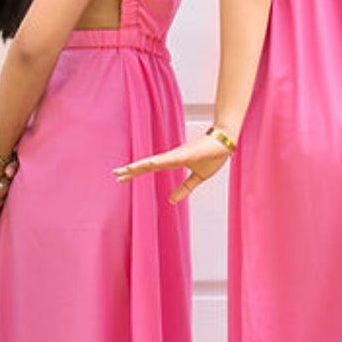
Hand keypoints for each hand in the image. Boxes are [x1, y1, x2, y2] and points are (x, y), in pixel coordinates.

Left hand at [114, 133, 231, 204]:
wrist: (226, 141)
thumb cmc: (213, 155)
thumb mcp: (198, 177)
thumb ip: (185, 188)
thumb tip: (172, 200)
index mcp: (173, 162)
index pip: (150, 167)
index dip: (136, 172)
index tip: (122, 176)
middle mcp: (172, 157)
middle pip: (147, 164)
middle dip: (132, 170)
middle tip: (115, 174)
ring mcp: (177, 154)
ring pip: (154, 161)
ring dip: (140, 166)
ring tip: (125, 170)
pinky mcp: (185, 153)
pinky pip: (168, 159)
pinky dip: (157, 162)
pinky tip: (148, 164)